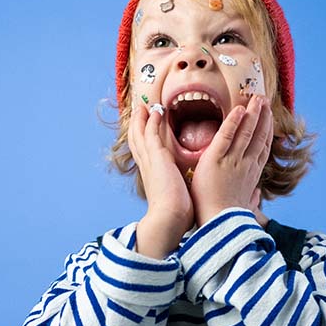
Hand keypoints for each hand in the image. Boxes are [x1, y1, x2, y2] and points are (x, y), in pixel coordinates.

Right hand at [128, 103, 193, 257]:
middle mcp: (147, 167)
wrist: (169, 219)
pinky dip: (151, 122)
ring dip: (142, 119)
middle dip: (137, 125)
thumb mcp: (176, 196)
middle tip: (139, 110)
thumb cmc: (176, 214)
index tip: (146, 128)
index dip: (143, 139)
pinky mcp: (156, 158)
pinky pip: (150, 134)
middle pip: (137, 141)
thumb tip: (187, 190)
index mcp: (153, 176)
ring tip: (144, 106)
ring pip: (140, 135)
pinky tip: (157, 111)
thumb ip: (180, 189)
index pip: (145, 153)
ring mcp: (150, 161)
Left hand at [190, 95, 272, 226]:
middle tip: (265, 102)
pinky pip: (225, 136)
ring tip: (257, 99)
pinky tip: (239, 109)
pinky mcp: (215, 160)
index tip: (269, 120)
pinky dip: (233, 122)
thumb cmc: (229, 221)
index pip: (262, 150)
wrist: (219, 226)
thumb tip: (257, 195)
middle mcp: (246, 166)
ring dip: (253, 114)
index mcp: (251, 177)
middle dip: (263, 118)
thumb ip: (251, 198)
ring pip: (246, 133)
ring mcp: (232, 162)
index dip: (266, 133)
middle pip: (258, 137)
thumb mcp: (244, 208)